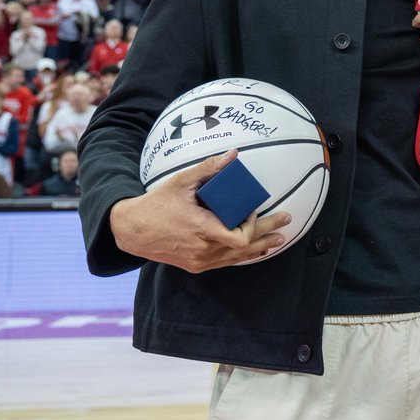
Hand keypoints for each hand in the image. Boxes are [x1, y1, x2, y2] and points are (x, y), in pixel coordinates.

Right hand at [108, 149, 290, 272]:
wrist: (133, 231)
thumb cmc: (157, 204)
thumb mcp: (181, 182)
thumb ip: (208, 168)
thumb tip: (233, 154)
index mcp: (201, 229)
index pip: (239, 237)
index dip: (252, 225)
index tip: (252, 209)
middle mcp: (203, 250)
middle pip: (245, 247)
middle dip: (268, 232)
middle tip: (286, 220)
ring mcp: (201, 261)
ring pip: (238, 258)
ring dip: (260, 247)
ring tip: (279, 238)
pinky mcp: (197, 265)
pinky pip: (227, 262)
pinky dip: (243, 255)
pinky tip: (257, 250)